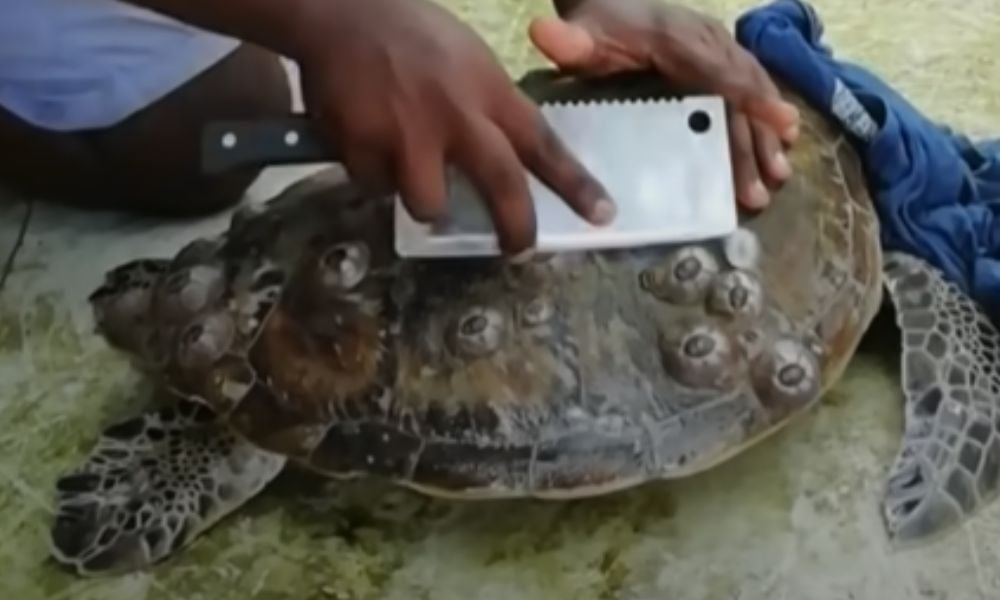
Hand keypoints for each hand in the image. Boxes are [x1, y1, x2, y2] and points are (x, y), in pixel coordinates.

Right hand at [292, 0, 614, 254]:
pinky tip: (366, 141)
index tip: (603, 215)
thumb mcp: (468, 60)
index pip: (543, 143)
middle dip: (516, 228)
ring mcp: (408, 134)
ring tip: (405, 169)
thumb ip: (487, 108)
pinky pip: (375, 187)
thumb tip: (504, 156)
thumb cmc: (410, 33)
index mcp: (488, 89)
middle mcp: (456, 115)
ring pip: (428, 205)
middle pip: (501, 186)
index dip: (576, 184)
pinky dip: (372, 175)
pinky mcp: (362, 147)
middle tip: (519, 251)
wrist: (339, 11)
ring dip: (421, 197)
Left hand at [530, 0, 800, 209]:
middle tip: (763, 186)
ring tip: (776, 179)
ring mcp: (719, 53)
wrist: (607, 1)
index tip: (777, 121)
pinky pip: (749, 93)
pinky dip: (763, 123)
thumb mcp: (580, 30)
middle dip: (754, 139)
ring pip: (750, 96)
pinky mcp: (722, 66)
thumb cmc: (594, 23)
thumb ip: (567, 39)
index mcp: (677, 38)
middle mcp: (708, 43)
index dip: (748, 95)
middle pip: (740, 93)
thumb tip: (544, 33)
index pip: (718, 68)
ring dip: (763, 139)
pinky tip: (779, 152)